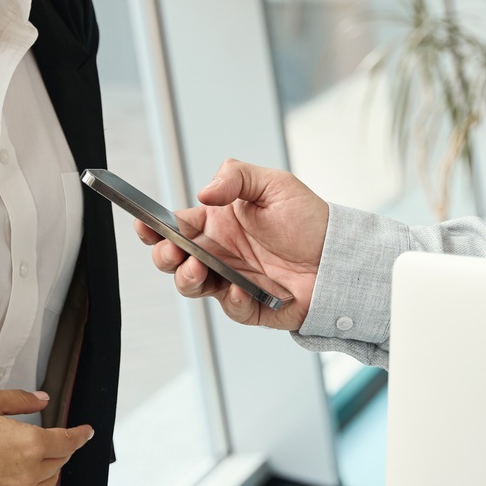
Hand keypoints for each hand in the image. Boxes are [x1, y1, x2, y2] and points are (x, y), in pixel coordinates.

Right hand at [0, 389, 92, 485]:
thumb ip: (22, 400)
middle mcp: (27, 474)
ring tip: (44, 460)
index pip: (68, 442)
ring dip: (51, 471)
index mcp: (30, 445)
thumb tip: (43, 399)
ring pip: (47, 485)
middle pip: (59, 463)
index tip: (87, 432)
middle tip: (59, 440)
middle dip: (63, 450)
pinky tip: (23, 478)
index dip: (80, 435)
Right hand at [136, 158, 326, 330]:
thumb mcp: (274, 184)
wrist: (340, 257)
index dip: (154, 226)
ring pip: (192, 286)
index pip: (175, 225)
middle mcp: (219, 253)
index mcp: (218, 223)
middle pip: (174, 259)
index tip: (145, 225)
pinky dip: (230, 300)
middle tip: (173, 252)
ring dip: (187, 279)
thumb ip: (236, 177)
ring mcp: (231, 280)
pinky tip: (238, 288)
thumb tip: (203, 193)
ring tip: (199, 268)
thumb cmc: (308, 220)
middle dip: (164, 256)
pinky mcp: (250, 306)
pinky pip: (230, 308)